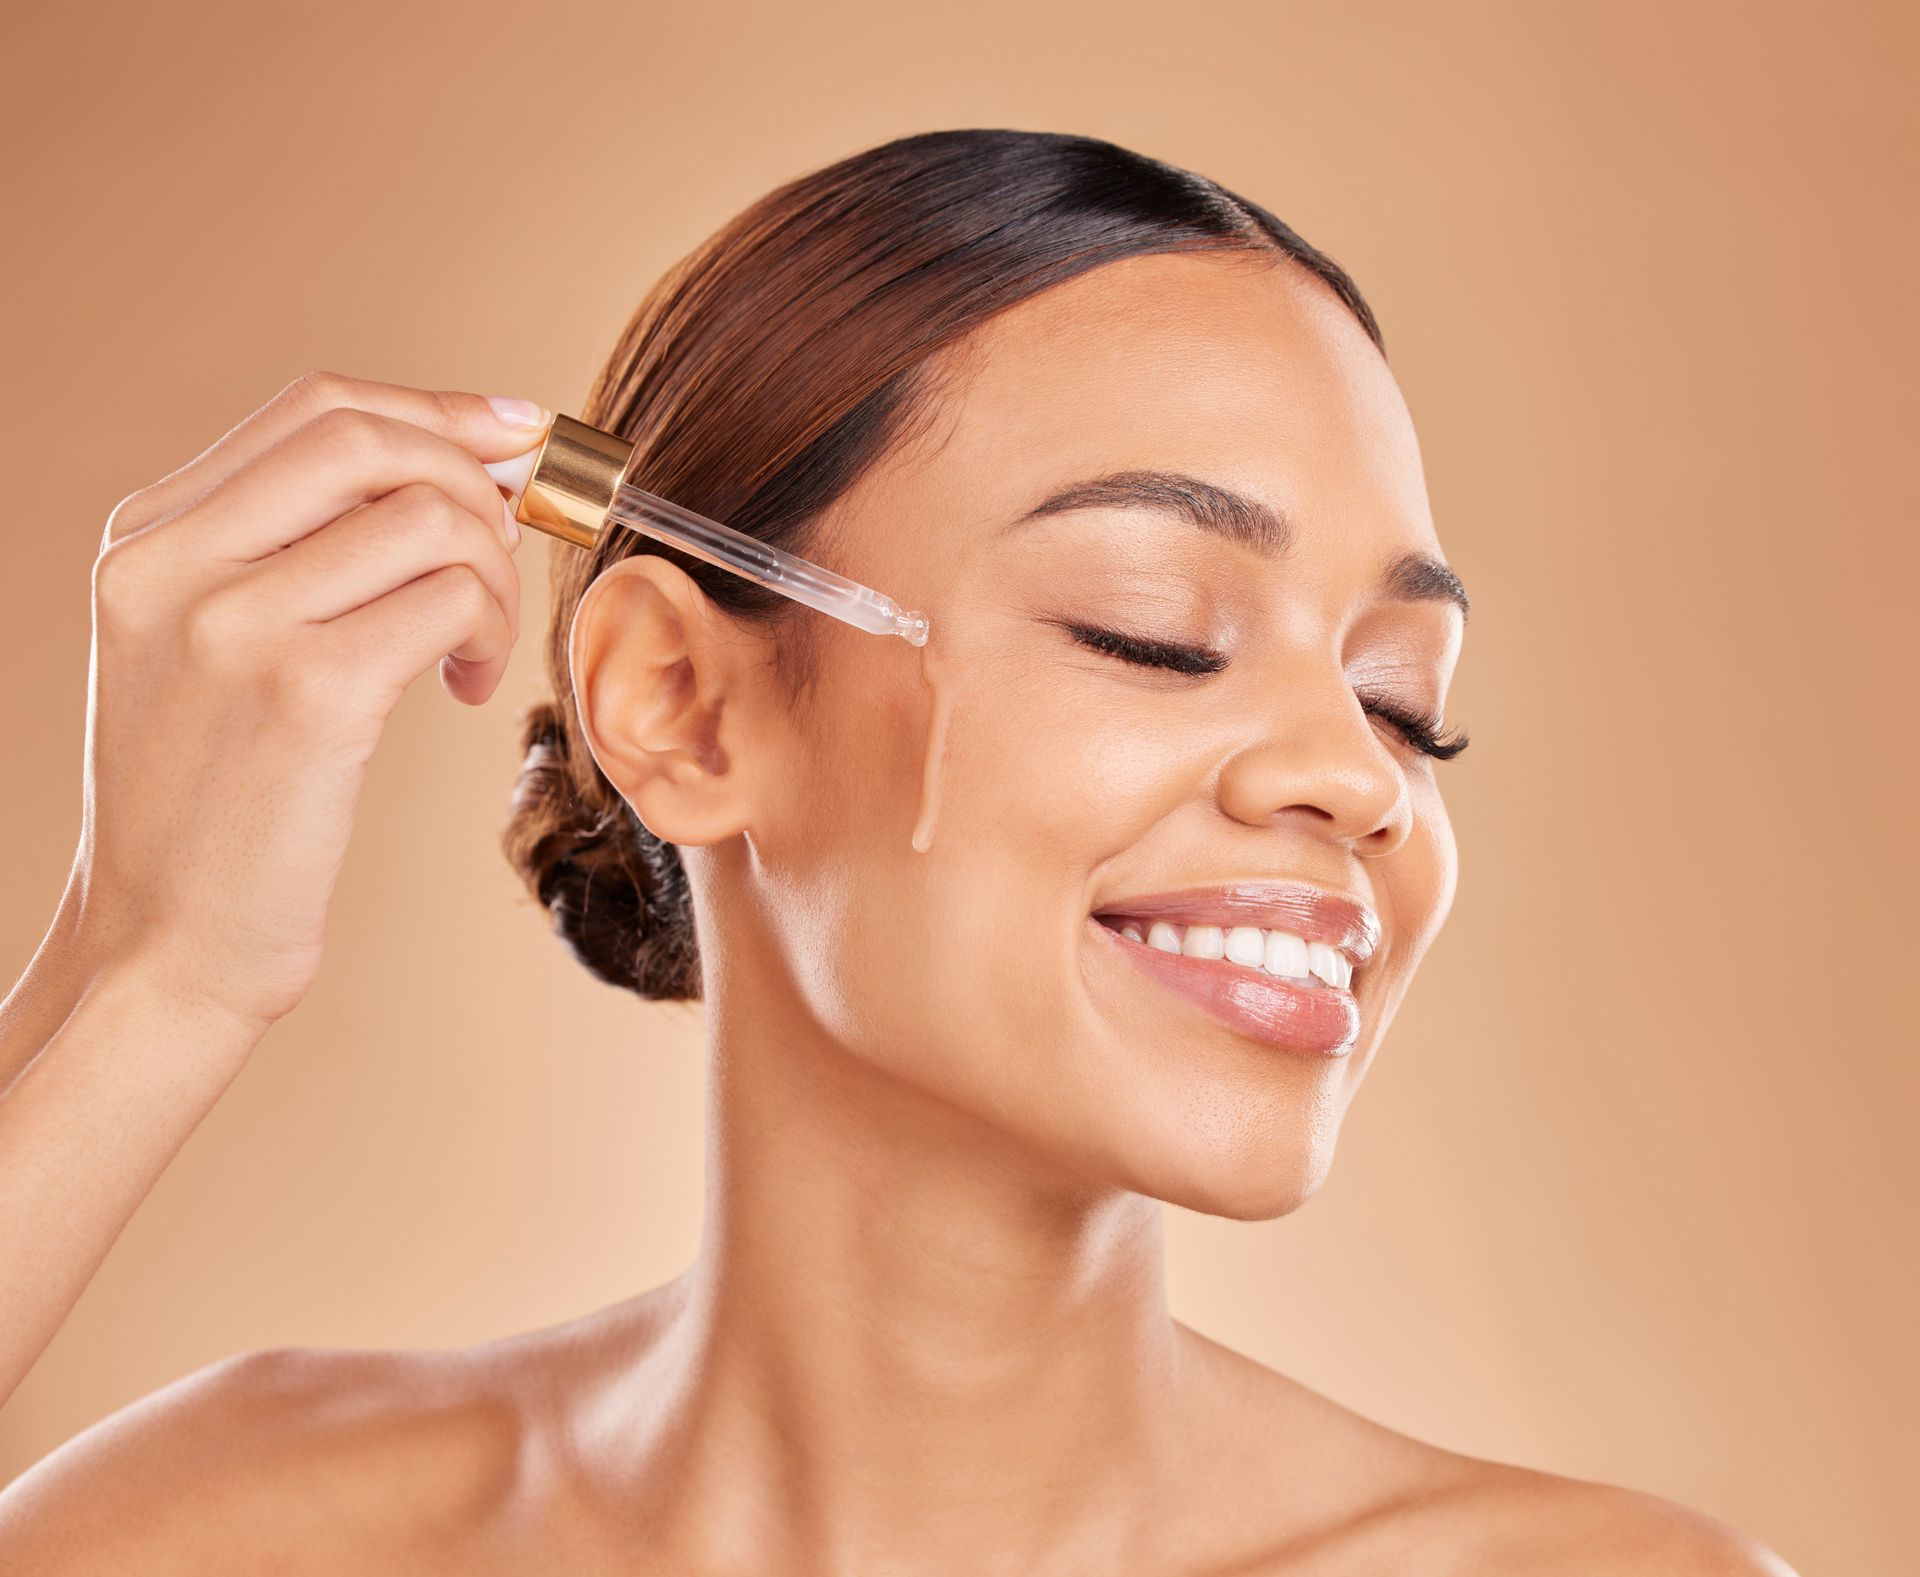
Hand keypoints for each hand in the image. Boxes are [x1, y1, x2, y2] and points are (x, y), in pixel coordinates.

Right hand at [65, 371, 546, 1032]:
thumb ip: (296, 551)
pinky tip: (464, 685)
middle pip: (369, 439)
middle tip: (509, 552)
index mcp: (146, 537)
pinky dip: (486, 630)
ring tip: (476, 643)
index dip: (438, 411)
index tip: (515, 440)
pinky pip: (448, 601)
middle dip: (475, 480)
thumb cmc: (216, 800)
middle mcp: (174, 563)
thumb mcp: (210, 649)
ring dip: (492, 572)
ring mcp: (233, 624)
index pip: (314, 410)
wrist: (166, 941)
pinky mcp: (307, 694)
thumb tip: (460, 468)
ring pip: (427, 516)